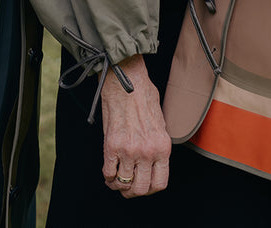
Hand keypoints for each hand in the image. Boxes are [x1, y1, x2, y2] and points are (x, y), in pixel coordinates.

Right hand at [100, 55, 170, 197]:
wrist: (126, 79)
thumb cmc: (144, 95)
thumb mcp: (160, 122)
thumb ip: (158, 143)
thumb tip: (153, 160)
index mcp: (162, 146)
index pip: (160, 183)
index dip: (150, 189)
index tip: (144, 184)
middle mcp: (147, 151)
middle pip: (140, 189)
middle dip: (133, 191)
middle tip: (128, 185)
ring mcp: (129, 150)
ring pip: (123, 184)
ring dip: (119, 184)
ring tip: (117, 178)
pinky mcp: (111, 145)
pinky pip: (108, 173)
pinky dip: (108, 176)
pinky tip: (109, 170)